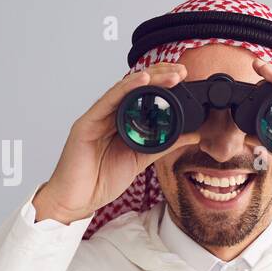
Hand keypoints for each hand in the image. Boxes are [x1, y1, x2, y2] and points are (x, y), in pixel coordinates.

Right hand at [32, 62, 200, 223]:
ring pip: (124, 88)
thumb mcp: (142, 159)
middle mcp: (109, 114)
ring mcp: (98, 116)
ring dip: (149, 78)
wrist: (78, 199)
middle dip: (160, 75)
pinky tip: (143, 80)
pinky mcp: (87, 122)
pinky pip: (109, 100)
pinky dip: (127, 88)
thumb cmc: (102, 179)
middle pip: (136, 86)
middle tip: (182, 71)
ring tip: (170, 74)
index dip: (164, 83)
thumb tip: (194, 135)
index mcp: (122, 121)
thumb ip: (165, 144)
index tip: (185, 78)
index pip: (144, 94)